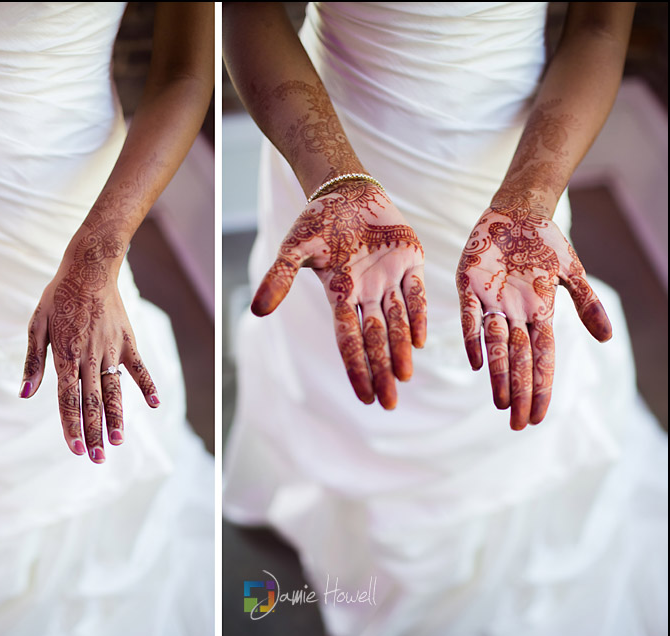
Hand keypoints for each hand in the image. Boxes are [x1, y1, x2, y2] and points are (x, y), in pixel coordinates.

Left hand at [21, 234, 158, 463]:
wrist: (88, 268)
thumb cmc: (57, 297)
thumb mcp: (37, 326)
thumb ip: (34, 362)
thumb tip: (24, 394)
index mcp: (66, 355)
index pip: (68, 399)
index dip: (71, 426)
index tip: (75, 449)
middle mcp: (90, 356)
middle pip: (92, 402)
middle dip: (93, 432)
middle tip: (96, 458)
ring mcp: (111, 350)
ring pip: (115, 390)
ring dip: (117, 418)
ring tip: (118, 442)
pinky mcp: (127, 340)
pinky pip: (139, 367)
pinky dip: (147, 385)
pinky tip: (154, 404)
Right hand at [251, 180, 426, 406]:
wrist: (345, 190)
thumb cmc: (316, 220)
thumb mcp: (293, 249)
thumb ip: (278, 279)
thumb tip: (256, 311)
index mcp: (339, 295)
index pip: (347, 340)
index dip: (355, 368)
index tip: (364, 397)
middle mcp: (365, 294)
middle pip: (375, 341)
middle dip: (381, 372)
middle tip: (388, 403)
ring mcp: (388, 279)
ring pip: (398, 324)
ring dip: (401, 351)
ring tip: (405, 379)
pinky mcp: (410, 261)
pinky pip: (416, 295)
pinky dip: (419, 316)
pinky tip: (421, 342)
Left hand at [456, 207, 611, 429]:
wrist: (517, 212)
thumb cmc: (544, 243)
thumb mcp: (572, 272)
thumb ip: (587, 305)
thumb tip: (608, 339)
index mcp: (539, 314)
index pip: (543, 359)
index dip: (541, 388)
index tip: (538, 417)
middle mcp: (515, 314)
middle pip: (520, 360)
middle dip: (520, 392)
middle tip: (516, 425)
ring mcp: (491, 302)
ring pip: (497, 346)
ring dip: (500, 374)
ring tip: (501, 403)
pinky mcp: (469, 286)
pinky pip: (470, 317)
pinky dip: (473, 338)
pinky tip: (475, 362)